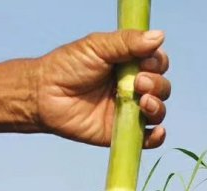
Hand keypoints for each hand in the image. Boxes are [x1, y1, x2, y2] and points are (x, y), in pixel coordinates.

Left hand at [35, 30, 170, 148]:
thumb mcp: (98, 46)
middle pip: (162, 87)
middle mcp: (132, 87)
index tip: (145, 62)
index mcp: (129, 64)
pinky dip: (156, 137)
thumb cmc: (68, 66)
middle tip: (137, 83)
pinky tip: (156, 131)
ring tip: (143, 102)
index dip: (158, 63)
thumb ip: (127, 42)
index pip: (157, 63)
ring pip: (158, 111)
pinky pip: (146, 139)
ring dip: (158, 107)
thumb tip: (160, 36)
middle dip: (156, 85)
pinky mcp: (120, 133)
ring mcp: (128, 111)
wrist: (45, 95)